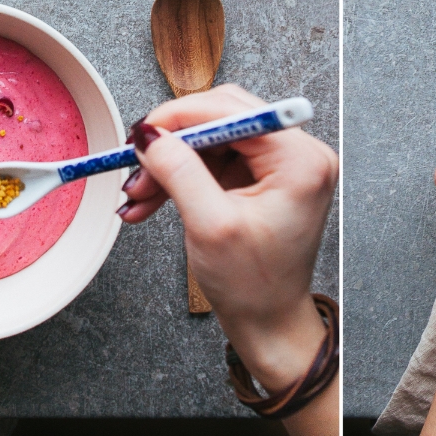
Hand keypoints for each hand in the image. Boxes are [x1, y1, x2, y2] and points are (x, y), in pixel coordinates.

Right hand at [119, 84, 337, 392]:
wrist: (270, 324)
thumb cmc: (254, 286)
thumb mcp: (211, 226)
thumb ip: (180, 172)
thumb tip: (149, 133)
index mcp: (300, 159)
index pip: (232, 110)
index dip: (180, 117)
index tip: (142, 133)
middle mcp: (298, 153)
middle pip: (221, 120)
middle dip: (173, 145)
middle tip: (135, 166)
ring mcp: (281, 164)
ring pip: (212, 141)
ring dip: (172, 164)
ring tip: (139, 195)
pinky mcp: (263, 177)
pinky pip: (215, 160)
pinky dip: (183, 177)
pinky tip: (153, 199)